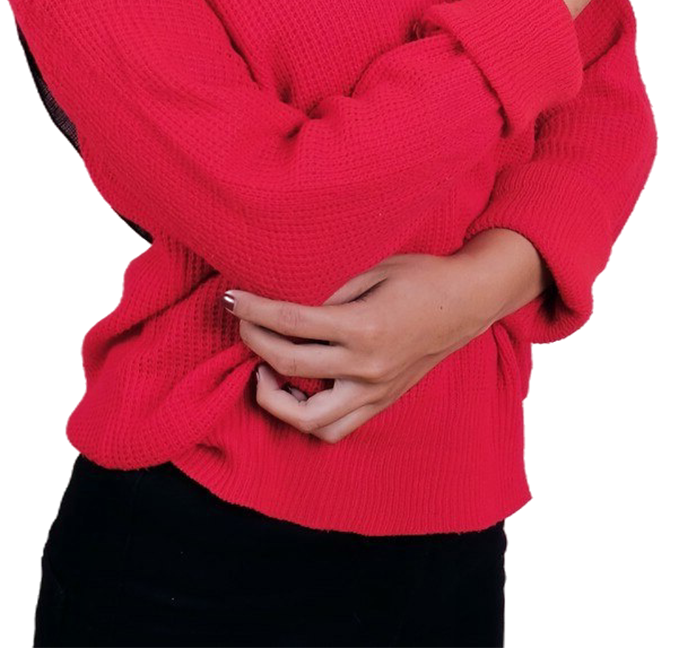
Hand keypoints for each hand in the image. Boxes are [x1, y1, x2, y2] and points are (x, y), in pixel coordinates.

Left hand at [223, 253, 492, 443]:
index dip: (253, 310)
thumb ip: (330, 294)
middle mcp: (367, 366)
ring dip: (276, 398)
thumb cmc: (421, 276)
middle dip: (255, 341)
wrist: (468, 301)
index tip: (231, 298)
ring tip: (265, 371)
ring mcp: (375, 390)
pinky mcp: (382, 401)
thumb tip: (287, 308)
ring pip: (310, 418)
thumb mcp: (372, 270)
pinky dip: (308, 418)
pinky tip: (297, 391)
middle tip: (242, 322)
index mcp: (363, 326)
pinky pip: (337, 427)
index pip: (291, 323)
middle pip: (289, 365)